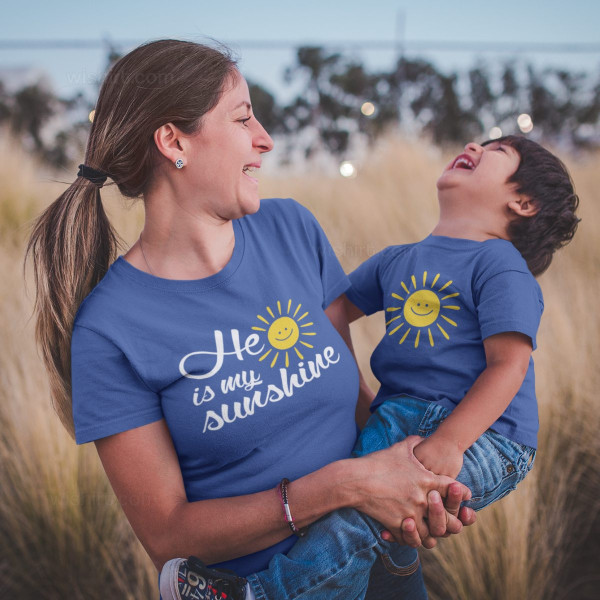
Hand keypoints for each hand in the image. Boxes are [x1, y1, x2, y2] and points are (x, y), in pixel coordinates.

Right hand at [351, 436, 468, 544]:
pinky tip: (411, 533)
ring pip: (431, 532)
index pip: (454, 489)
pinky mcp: (398, 525)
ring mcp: (411, 514)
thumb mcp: (399, 448)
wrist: (355, 480)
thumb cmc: (377, 462)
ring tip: (429, 530)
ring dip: (431, 532)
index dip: (460, 492)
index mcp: (426, 480)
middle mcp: (422, 499)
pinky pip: (411, 539)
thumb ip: (414, 442)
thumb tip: (422, 438)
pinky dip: (412, 538)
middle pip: (447, 516)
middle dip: (451, 519)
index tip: (462, 494)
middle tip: (451, 519)